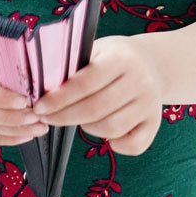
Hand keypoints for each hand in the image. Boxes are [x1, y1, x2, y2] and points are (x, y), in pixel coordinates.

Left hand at [31, 35, 162, 155]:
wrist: (152, 63)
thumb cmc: (114, 58)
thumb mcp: (96, 50)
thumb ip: (73, 66)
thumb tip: (41, 86)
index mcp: (121, 58)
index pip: (85, 83)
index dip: (59, 98)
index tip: (40, 107)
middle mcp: (140, 81)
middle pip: (96, 109)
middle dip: (65, 117)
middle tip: (47, 118)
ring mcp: (150, 104)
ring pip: (112, 128)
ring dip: (88, 128)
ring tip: (78, 119)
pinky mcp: (155, 123)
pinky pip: (133, 146)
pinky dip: (115, 145)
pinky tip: (104, 132)